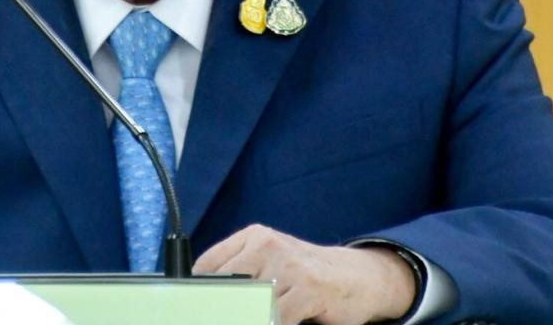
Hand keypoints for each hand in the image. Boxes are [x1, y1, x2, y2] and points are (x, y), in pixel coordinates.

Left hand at [193, 224, 414, 324]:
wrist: (357, 277)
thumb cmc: (306, 274)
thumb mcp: (270, 261)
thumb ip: (241, 272)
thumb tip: (204, 296)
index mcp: (254, 236)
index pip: (209, 264)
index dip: (199, 292)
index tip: (195, 308)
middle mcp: (268, 244)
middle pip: (226, 285)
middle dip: (224, 309)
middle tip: (225, 315)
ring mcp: (289, 265)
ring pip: (250, 304)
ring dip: (250, 317)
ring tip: (259, 315)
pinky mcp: (308, 288)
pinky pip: (277, 317)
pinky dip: (274, 323)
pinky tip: (282, 320)